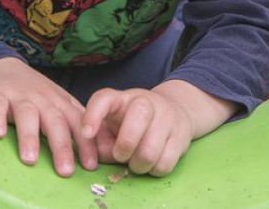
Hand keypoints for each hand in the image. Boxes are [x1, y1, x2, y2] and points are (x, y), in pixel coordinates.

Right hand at [0, 58, 97, 176]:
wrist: (1, 67)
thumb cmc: (34, 93)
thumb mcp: (57, 103)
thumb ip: (72, 123)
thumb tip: (92, 154)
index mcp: (60, 103)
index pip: (77, 124)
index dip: (86, 144)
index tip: (91, 166)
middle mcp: (42, 99)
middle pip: (55, 122)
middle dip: (62, 147)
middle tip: (65, 171)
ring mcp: (19, 96)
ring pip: (27, 115)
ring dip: (30, 137)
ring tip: (30, 160)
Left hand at [80, 81, 235, 176]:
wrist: (175, 112)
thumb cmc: (132, 123)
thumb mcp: (111, 127)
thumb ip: (101, 142)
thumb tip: (100, 157)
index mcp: (122, 99)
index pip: (105, 98)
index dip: (93, 115)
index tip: (86, 134)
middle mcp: (146, 102)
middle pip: (139, 116)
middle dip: (125, 145)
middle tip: (121, 156)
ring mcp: (167, 117)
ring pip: (150, 151)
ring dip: (138, 165)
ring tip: (136, 162)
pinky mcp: (181, 137)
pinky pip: (164, 164)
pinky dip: (154, 170)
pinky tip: (152, 162)